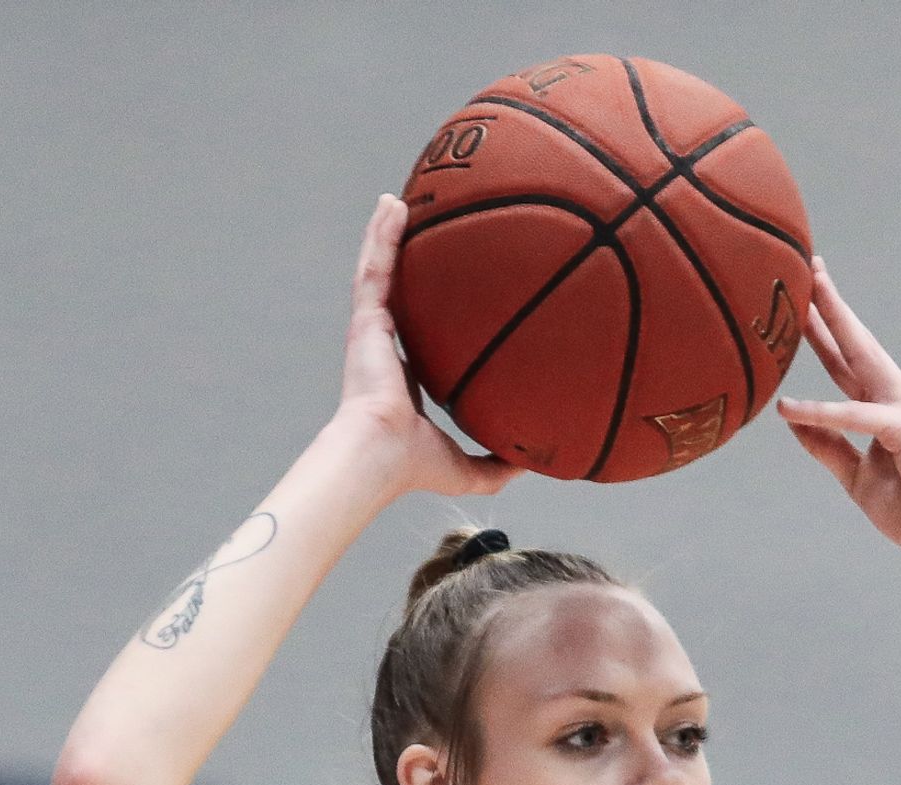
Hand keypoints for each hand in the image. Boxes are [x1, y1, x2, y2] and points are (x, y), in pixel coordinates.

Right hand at [336, 195, 514, 500]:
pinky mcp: (365, 320)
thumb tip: (535, 465)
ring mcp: (373, 331)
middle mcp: (387, 348)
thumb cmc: (414, 466)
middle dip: (407, 260)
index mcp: (406, 377)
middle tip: (424, 228)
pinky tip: (392, 205)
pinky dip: (380, 235)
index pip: (422, 333)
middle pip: (401, 292)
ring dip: (389, 234)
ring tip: (400, 200)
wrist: (380, 455)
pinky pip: (375, 267)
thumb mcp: (469, 467)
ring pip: (382, 270)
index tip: (449, 288)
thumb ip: (497, 464)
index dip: (432, 310)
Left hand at [775, 258, 900, 585]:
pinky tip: (789, 407)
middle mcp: (899, 398)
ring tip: (806, 295)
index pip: (849, 363)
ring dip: (833, 326)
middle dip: (832, 306)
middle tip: (808, 268)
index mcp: (887, 409)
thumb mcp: (858, 479)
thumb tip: (791, 420)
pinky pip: (856, 416)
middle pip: (857, 345)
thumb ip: (829, 448)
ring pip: (862, 359)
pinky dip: (821, 412)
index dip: (826, 332)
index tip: (805, 300)